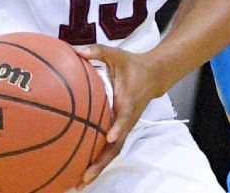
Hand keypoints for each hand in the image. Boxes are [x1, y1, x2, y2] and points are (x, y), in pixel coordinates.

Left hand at [73, 44, 159, 188]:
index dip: (118, 127)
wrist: (153, 76)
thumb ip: (97, 51)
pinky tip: (81, 171)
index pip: (125, 117)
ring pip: (113, 151)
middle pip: (116, 145)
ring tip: (80, 183)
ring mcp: (125, 127)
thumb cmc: (132, 65)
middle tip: (85, 176)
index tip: (109, 137)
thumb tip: (75, 50)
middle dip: (101, 162)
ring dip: (98, 167)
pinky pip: (109, 148)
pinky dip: (97, 160)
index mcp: (129, 101)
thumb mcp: (116, 54)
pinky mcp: (120, 130)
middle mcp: (127, 119)